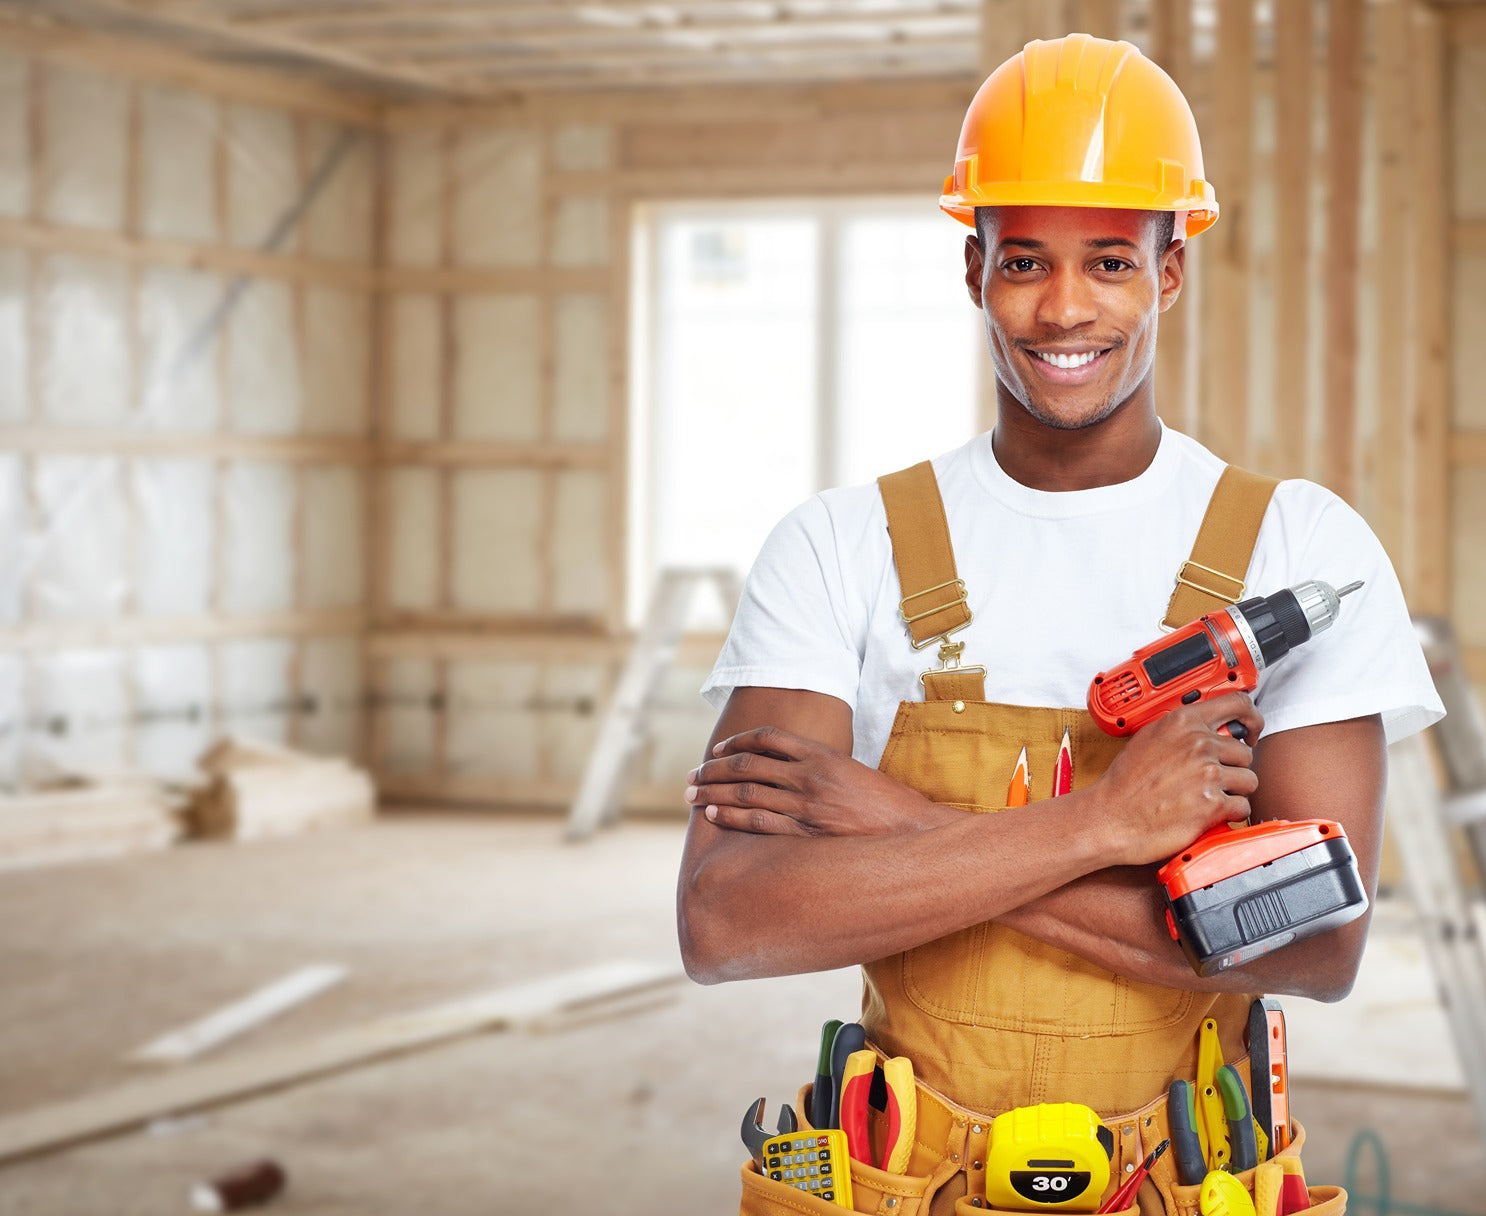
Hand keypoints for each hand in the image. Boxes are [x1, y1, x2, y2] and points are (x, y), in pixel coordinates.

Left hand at [685, 724, 952, 835]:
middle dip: (713, 771)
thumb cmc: (889, 806)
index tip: (717, 752)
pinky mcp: (808, 833)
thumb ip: (821, 768)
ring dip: (713, 794)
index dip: (736, 743)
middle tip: (691, 777)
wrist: (915, 833)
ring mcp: (808, 804)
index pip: (767, 739)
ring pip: (746, 794)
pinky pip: (759, 823)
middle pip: (747, 766)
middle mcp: (810, 775)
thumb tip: (790, 771)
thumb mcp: (854, 772)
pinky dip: (731, 818)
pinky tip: (713, 816)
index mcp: (822, 754)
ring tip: (691, 796)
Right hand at [1094, 691, 1263, 866]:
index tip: (1251, 730)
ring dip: (1233, 791)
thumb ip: (1182, 730)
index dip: (1252, 718)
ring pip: (1248, 780)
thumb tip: (1209, 728)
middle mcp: (1199, 744)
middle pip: (1245, 752)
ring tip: (1208, 797)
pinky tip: (1208, 813)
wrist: (1111, 817)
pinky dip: (1230, 814)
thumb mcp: (1149, 738)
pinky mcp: (1212, 804)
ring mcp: (1207, 774)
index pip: (1238, 705)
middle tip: (1212, 779)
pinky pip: (1243, 807)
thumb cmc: (1124, 783)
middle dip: (1233, 767)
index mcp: (1183, 722)